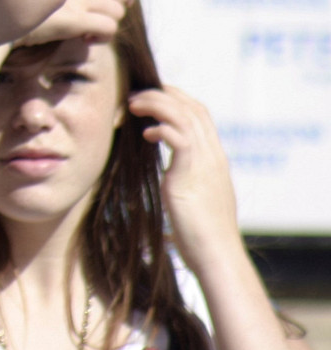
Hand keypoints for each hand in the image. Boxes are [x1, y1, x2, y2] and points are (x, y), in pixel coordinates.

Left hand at [126, 84, 239, 270]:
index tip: (152, 95)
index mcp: (215, 159)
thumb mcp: (196, 199)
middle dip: (163, 94)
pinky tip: (145, 136)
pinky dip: (160, 128)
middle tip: (135, 94)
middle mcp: (213, 156)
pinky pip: (179, 137)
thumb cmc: (202, 235)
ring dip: (156, 104)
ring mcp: (206, 163)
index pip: (200, 114)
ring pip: (184, 115)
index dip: (177, 99)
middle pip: (193, 107)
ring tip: (133, 105)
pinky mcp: (192, 173)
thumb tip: (173, 180)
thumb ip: (187, 182)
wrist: (216, 255)